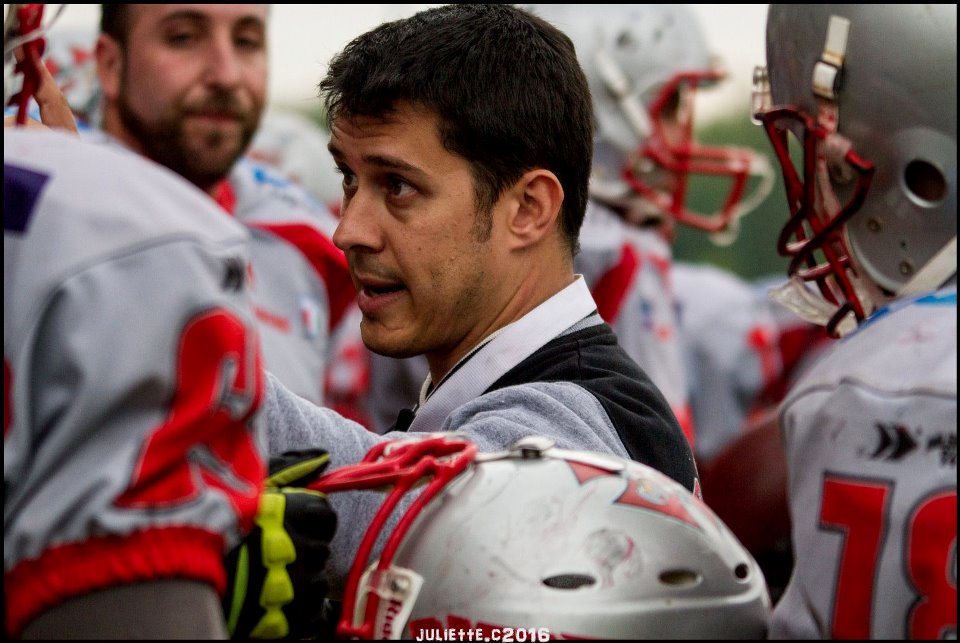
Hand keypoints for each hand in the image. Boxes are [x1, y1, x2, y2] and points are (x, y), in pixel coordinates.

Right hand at [223, 449, 337, 638]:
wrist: (173, 578)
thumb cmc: (208, 521)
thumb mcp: (246, 484)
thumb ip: (289, 469)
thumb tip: (322, 456)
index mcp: (290, 514)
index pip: (325, 515)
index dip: (313, 519)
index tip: (295, 523)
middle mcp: (297, 548)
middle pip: (321, 547)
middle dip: (303, 549)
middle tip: (273, 551)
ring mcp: (293, 586)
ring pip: (316, 581)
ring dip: (299, 578)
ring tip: (266, 576)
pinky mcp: (288, 618)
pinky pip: (312, 611)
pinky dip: (297, 607)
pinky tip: (273, 600)